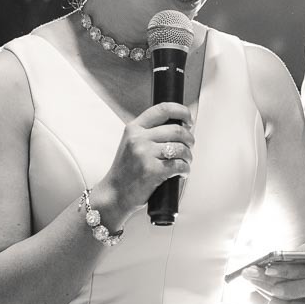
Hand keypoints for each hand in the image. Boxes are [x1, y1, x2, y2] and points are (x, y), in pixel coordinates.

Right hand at [95, 102, 193, 218]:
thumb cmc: (126, 170)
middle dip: (189, 139)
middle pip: (177, 130)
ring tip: (186, 162)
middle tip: (190, 147)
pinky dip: (185, 170)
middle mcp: (138, 138)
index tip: (189, 120)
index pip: (162, 109)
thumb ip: (150, 132)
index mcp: (134, 128)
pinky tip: (182, 173)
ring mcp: (144, 154)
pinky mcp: (152, 171)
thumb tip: (180, 126)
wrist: (114, 194)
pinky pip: (179, 165)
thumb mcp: (131, 144)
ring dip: (188, 156)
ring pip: (180, 148)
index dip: (181, 111)